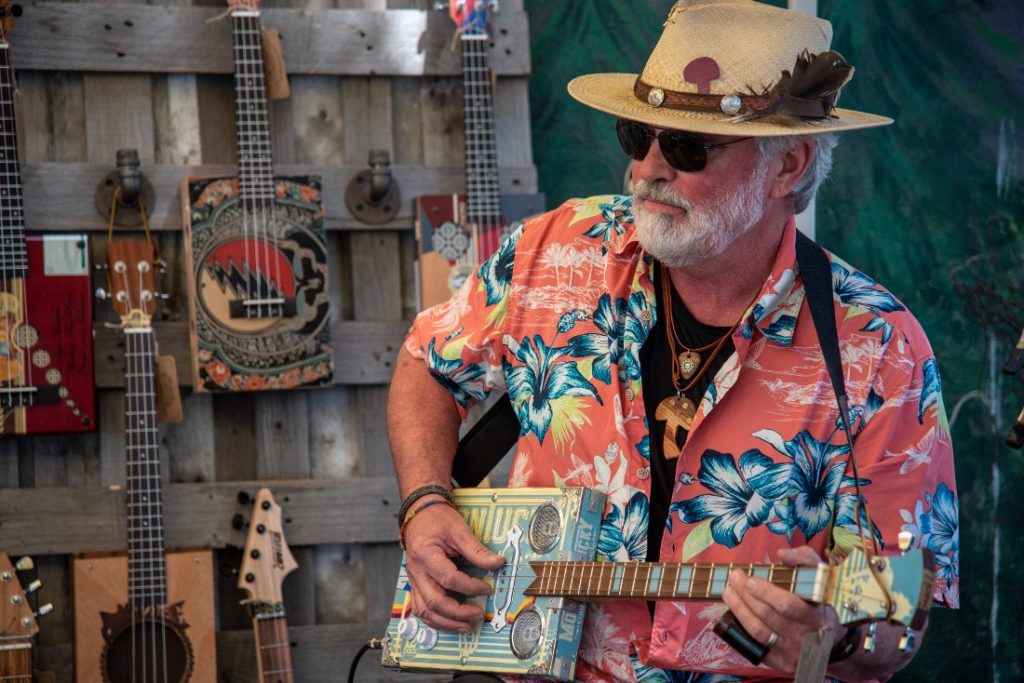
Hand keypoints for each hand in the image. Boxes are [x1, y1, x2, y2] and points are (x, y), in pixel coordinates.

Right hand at [403, 498, 505, 632]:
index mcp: (426, 555)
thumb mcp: (459, 529)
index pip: (448, 579)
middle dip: (457, 613)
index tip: (487, 588)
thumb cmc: (437, 519)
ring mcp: (414, 580)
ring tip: (466, 626)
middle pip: (434, 601)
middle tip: (477, 614)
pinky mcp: (416, 584)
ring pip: (425, 611)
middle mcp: (416, 571)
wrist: (420, 514)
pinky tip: (450, 622)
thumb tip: (497, 563)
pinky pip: (421, 608)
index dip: (470, 587)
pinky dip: (435, 620)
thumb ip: (477, 549)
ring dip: (446, 623)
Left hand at [721, 546, 839, 673]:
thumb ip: (804, 559)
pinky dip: (742, 630)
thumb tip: (782, 554)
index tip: (749, 579)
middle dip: (746, 596)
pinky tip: (734, 613)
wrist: (837, 641)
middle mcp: (806, 638)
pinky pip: (756, 647)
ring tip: (728, 592)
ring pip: (759, 632)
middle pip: (768, 617)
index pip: (787, 605)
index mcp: (817, 616)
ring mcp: (793, 653)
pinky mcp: (783, 664)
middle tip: (734, 578)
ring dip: (739, 610)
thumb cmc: (825, 601)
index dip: (766, 592)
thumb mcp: (822, 576)